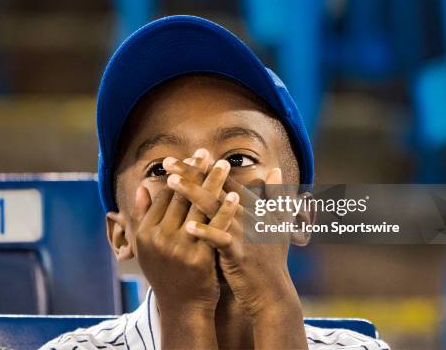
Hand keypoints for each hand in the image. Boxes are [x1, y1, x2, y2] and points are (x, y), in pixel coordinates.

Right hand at [132, 150, 220, 312]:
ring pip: (198, 208)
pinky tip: (236, 196)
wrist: (182, 306)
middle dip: (196, 172)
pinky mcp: (199, 258)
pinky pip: (215, 228)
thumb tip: (142, 185)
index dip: (180, 174)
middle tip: (208, 153)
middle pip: (181, 197)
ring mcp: (179, 248)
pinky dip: (225, 210)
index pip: (165, 194)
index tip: (191, 158)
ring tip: (224, 165)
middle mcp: (160, 238)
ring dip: (213, 184)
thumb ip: (143, 215)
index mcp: (146, 232)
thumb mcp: (146, 246)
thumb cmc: (166, 272)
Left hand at [166, 162, 307, 348]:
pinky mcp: (238, 254)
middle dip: (191, 173)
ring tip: (172, 182)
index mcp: (252, 207)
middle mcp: (247, 216)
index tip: (186, 155)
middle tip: (168, 162)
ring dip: (192, 193)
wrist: (271, 291)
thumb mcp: (276, 222)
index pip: (225, 181)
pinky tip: (187, 227)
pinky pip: (219, 240)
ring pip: (214, 209)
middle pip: (215, 189)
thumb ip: (275, 196)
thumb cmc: (270, 258)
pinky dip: (205, 233)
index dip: (205, 167)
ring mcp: (243, 234)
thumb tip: (277, 170)